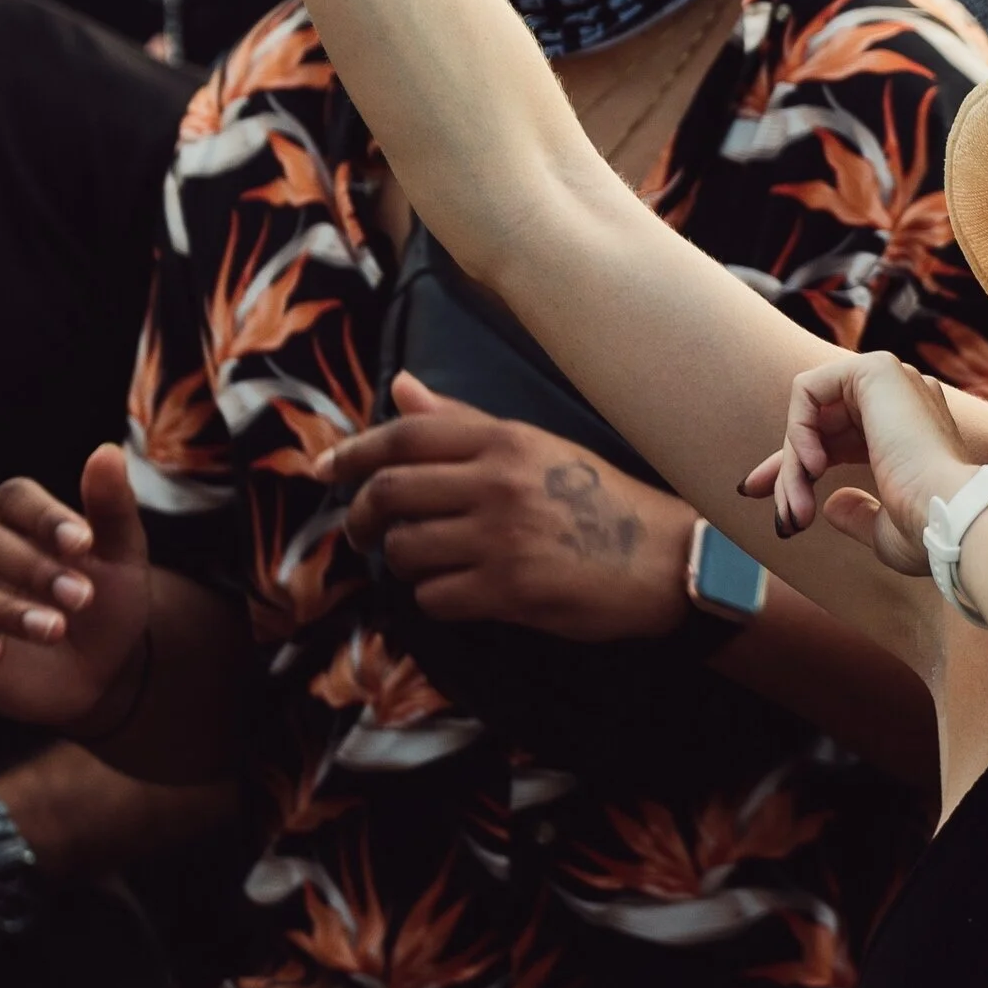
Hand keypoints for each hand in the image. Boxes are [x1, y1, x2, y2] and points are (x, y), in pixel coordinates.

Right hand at [0, 445, 152, 734]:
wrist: (108, 667)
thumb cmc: (110, 599)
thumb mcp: (123, 555)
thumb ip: (112, 505)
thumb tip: (107, 450)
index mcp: (23, 522)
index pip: (13, 498)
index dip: (43, 516)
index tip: (84, 543)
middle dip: (31, 567)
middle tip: (82, 596)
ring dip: (9, 610)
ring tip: (57, 630)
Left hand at [323, 373, 695, 639]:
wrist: (662, 558)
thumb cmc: (597, 499)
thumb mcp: (535, 447)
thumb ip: (463, 423)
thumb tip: (400, 387)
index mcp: (503, 440)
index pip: (404, 436)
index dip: (353, 453)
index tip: (325, 471)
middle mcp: (497, 482)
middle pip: (389, 492)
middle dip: (360, 517)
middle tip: (359, 532)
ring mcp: (500, 537)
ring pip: (404, 550)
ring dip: (400, 563)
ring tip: (421, 563)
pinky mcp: (508, 589)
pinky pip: (434, 598)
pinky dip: (433, 600)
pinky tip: (455, 594)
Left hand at [741, 352, 972, 582]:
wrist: (953, 521)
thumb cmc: (928, 533)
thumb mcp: (884, 530)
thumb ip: (856, 513)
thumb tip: (828, 506)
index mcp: (907, 431)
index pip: (836, 437)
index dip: (793, 465)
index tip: (760, 494)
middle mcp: (902, 398)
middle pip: (819, 423)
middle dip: (787, 470)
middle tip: (781, 520)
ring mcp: (892, 379)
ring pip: (811, 412)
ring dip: (793, 463)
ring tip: (796, 510)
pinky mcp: (876, 369)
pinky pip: (808, 390)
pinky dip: (798, 429)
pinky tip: (811, 467)